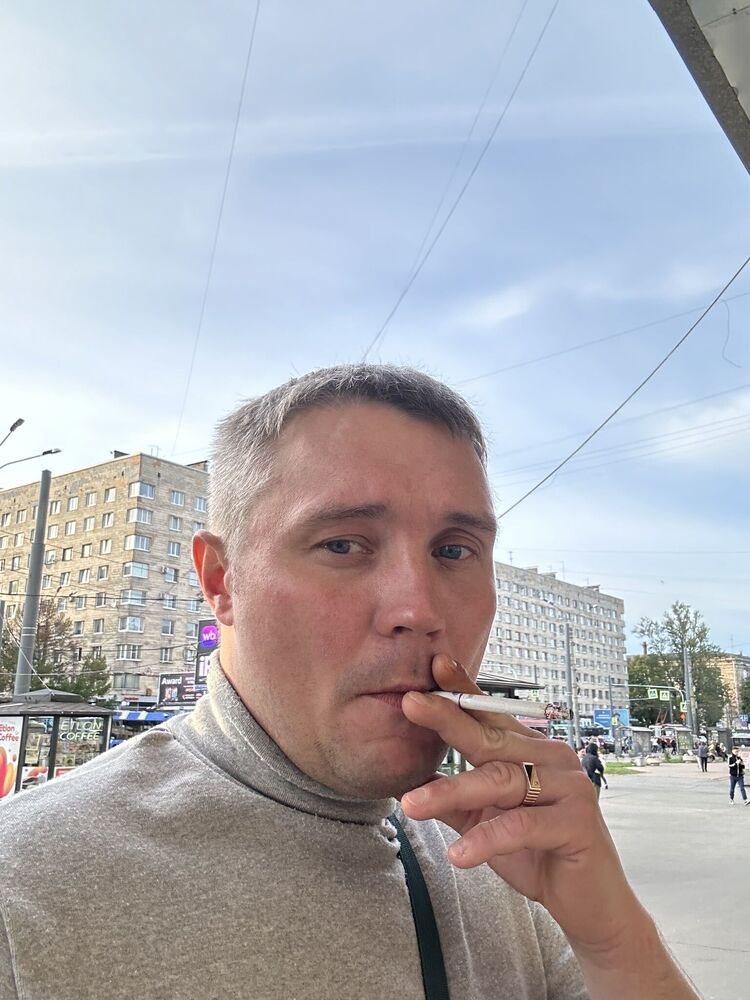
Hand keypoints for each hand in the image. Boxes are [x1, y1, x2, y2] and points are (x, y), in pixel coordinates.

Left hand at [400, 653, 639, 954]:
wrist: (589, 903)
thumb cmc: (536, 854)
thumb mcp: (484, 822)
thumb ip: (454, 800)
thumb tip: (405, 781)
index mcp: (529, 750)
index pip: (490, 715)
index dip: (463, 689)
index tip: (434, 666)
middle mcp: (551, 757)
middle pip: (490, 739)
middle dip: (447, 720)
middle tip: (410, 704)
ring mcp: (569, 786)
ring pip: (501, 781)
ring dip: (452, 792)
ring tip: (412, 805)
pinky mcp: (578, 822)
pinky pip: (523, 826)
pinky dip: (487, 839)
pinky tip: (459, 855)